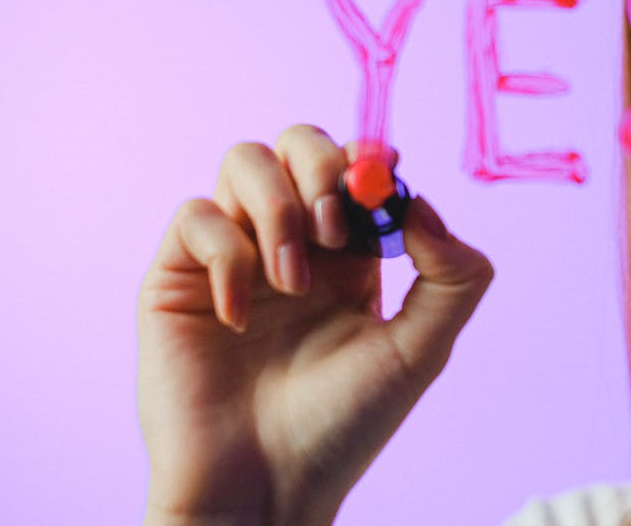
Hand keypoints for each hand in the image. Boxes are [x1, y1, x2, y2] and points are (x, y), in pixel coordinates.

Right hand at [136, 125, 492, 524]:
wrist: (264, 488)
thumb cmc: (344, 425)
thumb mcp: (421, 350)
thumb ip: (452, 276)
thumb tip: (422, 202)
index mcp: (353, 256)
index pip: (359, 168)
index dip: (371, 160)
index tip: (382, 179)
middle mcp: (294, 243)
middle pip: (299, 143)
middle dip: (321, 166)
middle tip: (337, 227)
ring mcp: (234, 254)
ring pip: (244, 161)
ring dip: (275, 209)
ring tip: (293, 284)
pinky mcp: (178, 276)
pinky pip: (194, 215)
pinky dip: (223, 254)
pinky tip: (239, 320)